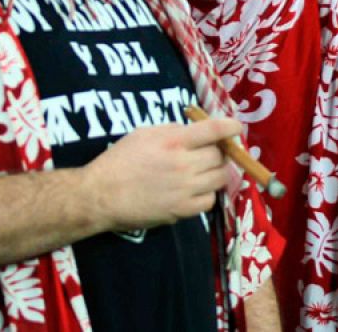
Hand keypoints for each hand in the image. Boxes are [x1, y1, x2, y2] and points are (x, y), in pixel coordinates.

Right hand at [86, 117, 239, 228]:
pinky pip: (210, 201)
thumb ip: (174, 130)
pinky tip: (197, 189)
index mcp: (174, 141)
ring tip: (206, 170)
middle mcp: (184, 164)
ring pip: (220, 178)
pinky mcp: (182, 211)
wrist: (101, 195)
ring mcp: (185, 189)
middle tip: (212, 152)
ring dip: (218, 172)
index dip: (231, 127)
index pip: (214, 130)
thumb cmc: (120, 160)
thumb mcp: (145, 133)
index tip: (236, 127)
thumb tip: (198, 130)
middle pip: (221, 156)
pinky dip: (208, 194)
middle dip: (221, 152)